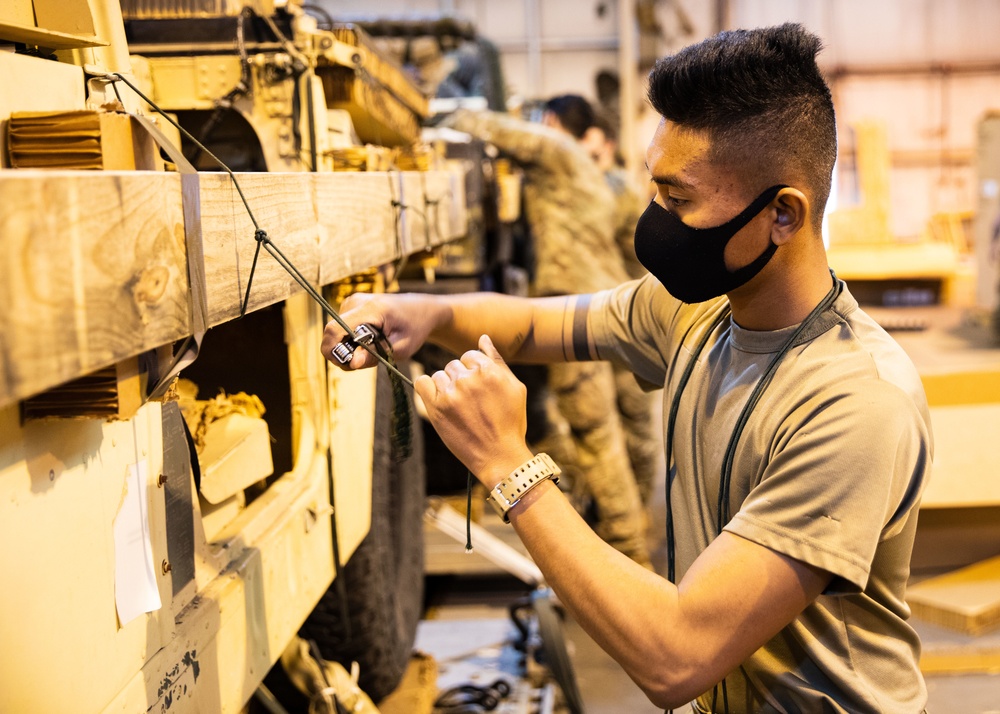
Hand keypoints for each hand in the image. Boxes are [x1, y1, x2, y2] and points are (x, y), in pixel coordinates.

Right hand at [321, 292, 438, 368]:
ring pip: (336, 333)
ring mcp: (352, 301)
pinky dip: (351, 340)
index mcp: (370, 309)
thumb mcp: (401, 347)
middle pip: (332, 333)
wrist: (422, 310)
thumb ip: (375, 355)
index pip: (334, 329)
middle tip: (365, 361)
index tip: (348, 365)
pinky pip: (341, 329)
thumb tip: (352, 363)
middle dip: (343, 353)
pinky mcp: (351, 305)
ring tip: (372, 350)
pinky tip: (369, 342)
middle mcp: (356, 301)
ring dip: (349, 348)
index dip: (333, 350)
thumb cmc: (415, 328)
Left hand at [415, 334, 533, 487]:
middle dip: (460, 379)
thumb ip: (497, 360)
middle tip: (470, 402)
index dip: (473, 371)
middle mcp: (469, 379)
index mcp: (489, 371)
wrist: (500, 456)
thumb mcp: (515, 387)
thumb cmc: (510, 422)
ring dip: (446, 387)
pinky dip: (427, 389)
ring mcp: (452, 393)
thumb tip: (483, 338)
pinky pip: (421, 383)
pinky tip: (439, 401)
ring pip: (439, 375)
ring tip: (458, 407)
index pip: (470, 354)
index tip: (477, 388)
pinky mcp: (437, 408)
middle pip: (453, 365)